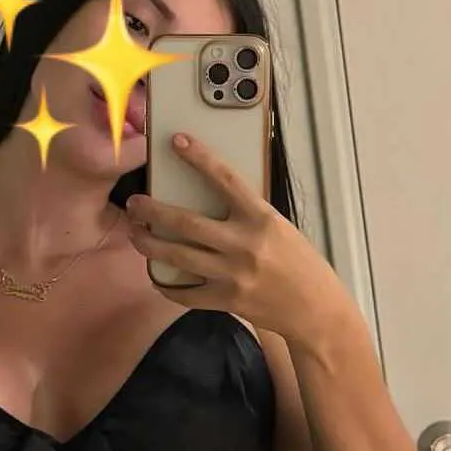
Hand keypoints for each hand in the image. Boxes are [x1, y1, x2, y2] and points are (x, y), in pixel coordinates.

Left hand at [124, 133, 349, 345]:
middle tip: (135, 203)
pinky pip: (185, 293)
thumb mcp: (279, 228)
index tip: (177, 141)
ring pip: (178, 256)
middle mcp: (244, 244)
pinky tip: (155, 275)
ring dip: (149, 244)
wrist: (316, 309)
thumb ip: (247, 215)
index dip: (199, 158)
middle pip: (186, 222)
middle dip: (152, 211)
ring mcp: (233, 274)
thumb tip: (210, 200)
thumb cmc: (300, 264)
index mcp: (262, 219)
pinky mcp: (226, 300)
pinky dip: (166, 285)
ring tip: (135, 234)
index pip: (226, 179)